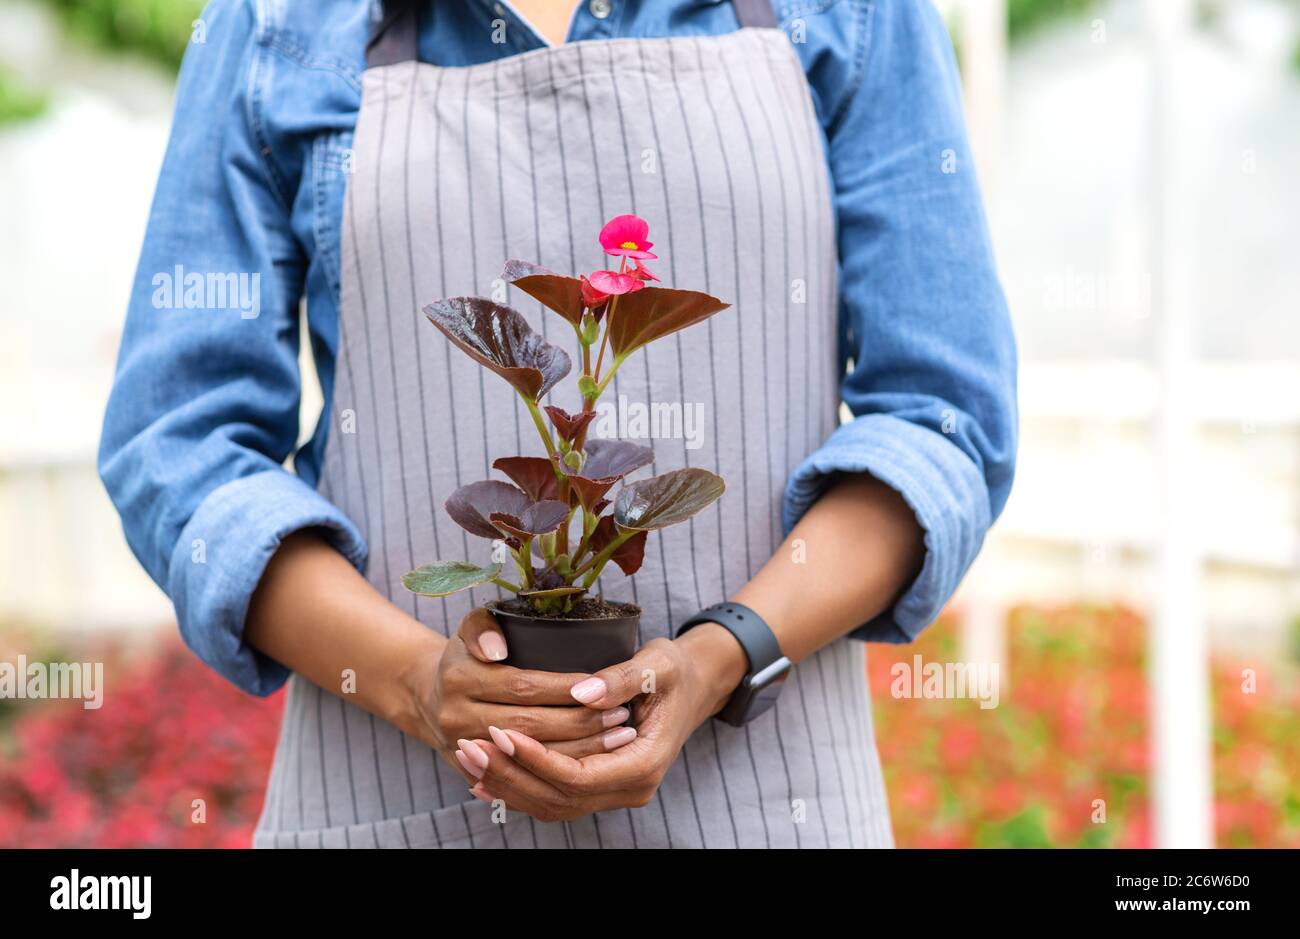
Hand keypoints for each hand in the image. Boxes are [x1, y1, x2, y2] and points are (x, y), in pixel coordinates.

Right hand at [402, 608, 639, 780]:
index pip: (523, 686)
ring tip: (619, 738)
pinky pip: (524, 777)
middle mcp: (456, 718)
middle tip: (621, 716)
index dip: (565, 688)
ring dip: (580, 750)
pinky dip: (561, 769)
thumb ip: (483, 625)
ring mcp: (464, 750)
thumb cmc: (468, 656)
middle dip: (580, 723)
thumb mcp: (471, 627)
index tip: (602, 685)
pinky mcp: (475, 774)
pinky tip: (595, 761)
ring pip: (530, 756)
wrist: (431, 699)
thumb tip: (499, 647)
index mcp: (459, 678)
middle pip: (530, 726)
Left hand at [460, 624, 747, 820]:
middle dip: (510, 775)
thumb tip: (582, 691)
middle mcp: (630, 788)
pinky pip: (554, 798)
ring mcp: (615, 791)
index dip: (535, 758)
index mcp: (644, 763)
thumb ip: (621, 678)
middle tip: (469, 746)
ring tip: (468, 758)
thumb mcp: (657, 664)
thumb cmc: (675, 670)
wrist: (694, 685)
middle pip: (558, 797)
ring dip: (507, 785)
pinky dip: (519, 789)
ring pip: (551, 804)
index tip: (500, 731)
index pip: (577, 775)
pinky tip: (484, 776)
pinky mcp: (600, 785)